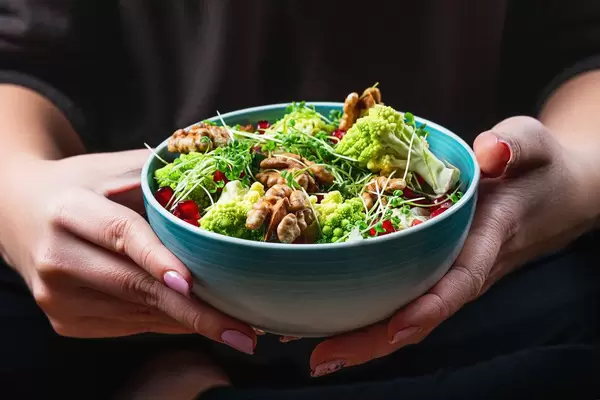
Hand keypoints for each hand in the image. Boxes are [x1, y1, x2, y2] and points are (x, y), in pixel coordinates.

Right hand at [0, 150, 255, 353]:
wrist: (22, 213)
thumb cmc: (83, 186)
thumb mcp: (114, 170)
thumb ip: (160, 176)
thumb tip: (226, 180)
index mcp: (68, 209)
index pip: (120, 233)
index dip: (158, 258)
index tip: (192, 283)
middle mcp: (56, 258)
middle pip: (133, 285)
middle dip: (193, 311)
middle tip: (243, 330)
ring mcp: (56, 297)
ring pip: (137, 312)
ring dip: (188, 320)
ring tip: (235, 325)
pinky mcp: (64, 321)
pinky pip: (128, 326)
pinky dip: (166, 322)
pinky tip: (196, 319)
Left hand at [307, 116, 598, 376]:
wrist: (547, 195)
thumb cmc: (535, 168)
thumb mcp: (529, 145)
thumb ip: (513, 147)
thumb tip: (490, 154)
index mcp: (489, 238)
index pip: (462, 280)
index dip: (430, 307)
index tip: (397, 329)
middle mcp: (463, 266)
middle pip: (421, 314)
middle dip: (375, 340)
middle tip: (323, 358)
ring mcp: (447, 271)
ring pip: (407, 312)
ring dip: (363, 336)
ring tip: (315, 352)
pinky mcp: (434, 267)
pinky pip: (401, 295)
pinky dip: (369, 312)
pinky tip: (329, 319)